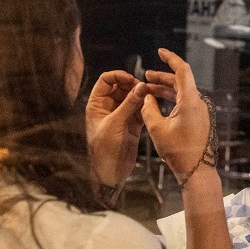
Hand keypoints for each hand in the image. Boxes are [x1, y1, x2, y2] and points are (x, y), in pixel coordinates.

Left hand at [85, 70, 150, 186]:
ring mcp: (121, 115)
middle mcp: (108, 108)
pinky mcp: (132, 124)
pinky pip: (140, 109)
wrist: (111, 172)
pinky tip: (152, 105)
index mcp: (97, 104)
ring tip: (151, 95)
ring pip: (132, 97)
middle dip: (133, 86)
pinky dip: (146, 106)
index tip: (132, 79)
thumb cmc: (104, 150)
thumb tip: (141, 86)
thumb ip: (129, 103)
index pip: (106, 81)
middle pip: (121, 87)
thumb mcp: (115, 123)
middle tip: (144, 88)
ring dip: (141, 95)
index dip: (118, 76)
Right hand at [141, 48, 212, 181]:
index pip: (182, 70)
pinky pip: (185, 102)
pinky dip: (172, 99)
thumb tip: (146, 97)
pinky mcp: (199, 119)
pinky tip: (158, 103)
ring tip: (148, 89)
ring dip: (165, 89)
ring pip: (182, 92)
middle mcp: (198, 102)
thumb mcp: (157, 128)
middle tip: (146, 77)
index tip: (160, 51)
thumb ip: (148, 109)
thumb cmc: (178, 151)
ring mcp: (200, 110)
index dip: (171, 58)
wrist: (197, 170)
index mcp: (190, 100)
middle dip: (162, 76)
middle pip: (180, 81)